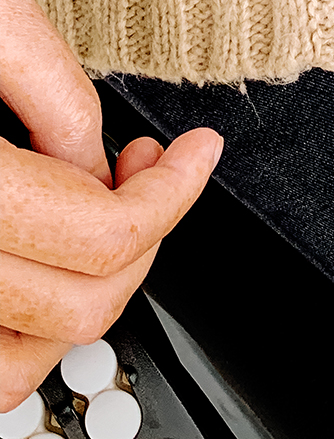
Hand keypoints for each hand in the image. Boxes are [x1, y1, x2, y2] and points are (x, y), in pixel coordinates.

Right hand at [0, 0, 222, 409]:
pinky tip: (39, 253)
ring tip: (99, 218)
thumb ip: (50, 89)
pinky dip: (19, 324)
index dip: (173, 192)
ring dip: (83, 296)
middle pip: (74, 304)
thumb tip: (103, 163)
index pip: (99, 232)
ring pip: (14, 364)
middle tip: (153, 171)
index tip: (196, 153)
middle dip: (143, 236)